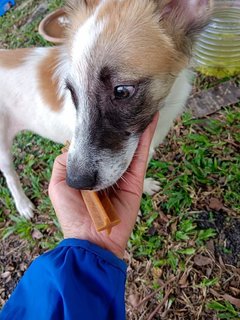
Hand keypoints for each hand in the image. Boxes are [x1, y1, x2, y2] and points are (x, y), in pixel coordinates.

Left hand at [48, 114, 158, 258]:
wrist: (91, 238)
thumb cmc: (72, 213)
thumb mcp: (58, 184)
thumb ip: (64, 163)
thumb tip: (76, 144)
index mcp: (90, 171)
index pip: (97, 145)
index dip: (99, 128)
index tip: (101, 109)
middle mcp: (107, 170)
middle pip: (116, 142)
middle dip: (120, 124)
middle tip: (126, 103)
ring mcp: (123, 174)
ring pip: (130, 145)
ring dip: (136, 126)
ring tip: (140, 106)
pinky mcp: (135, 180)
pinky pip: (140, 156)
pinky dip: (145, 139)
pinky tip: (148, 122)